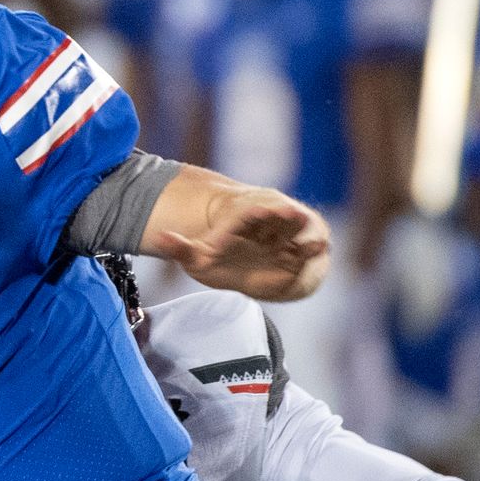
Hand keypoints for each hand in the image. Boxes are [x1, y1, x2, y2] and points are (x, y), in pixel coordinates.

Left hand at [164, 188, 329, 301]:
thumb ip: (181, 248)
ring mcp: (287, 236)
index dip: (259, 210)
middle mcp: (269, 221)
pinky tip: (319, 251)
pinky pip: (309, 251)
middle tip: (295, 214)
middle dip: (289, 215)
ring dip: (308, 235)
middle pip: (282, 214)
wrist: (248, 271)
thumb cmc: (222, 259)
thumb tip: (160, 238)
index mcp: (245, 215)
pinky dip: (313, 252)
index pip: (251, 210)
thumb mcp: (198, 257)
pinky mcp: (299, 253)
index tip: (264, 209)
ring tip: (315, 242)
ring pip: (300, 231)